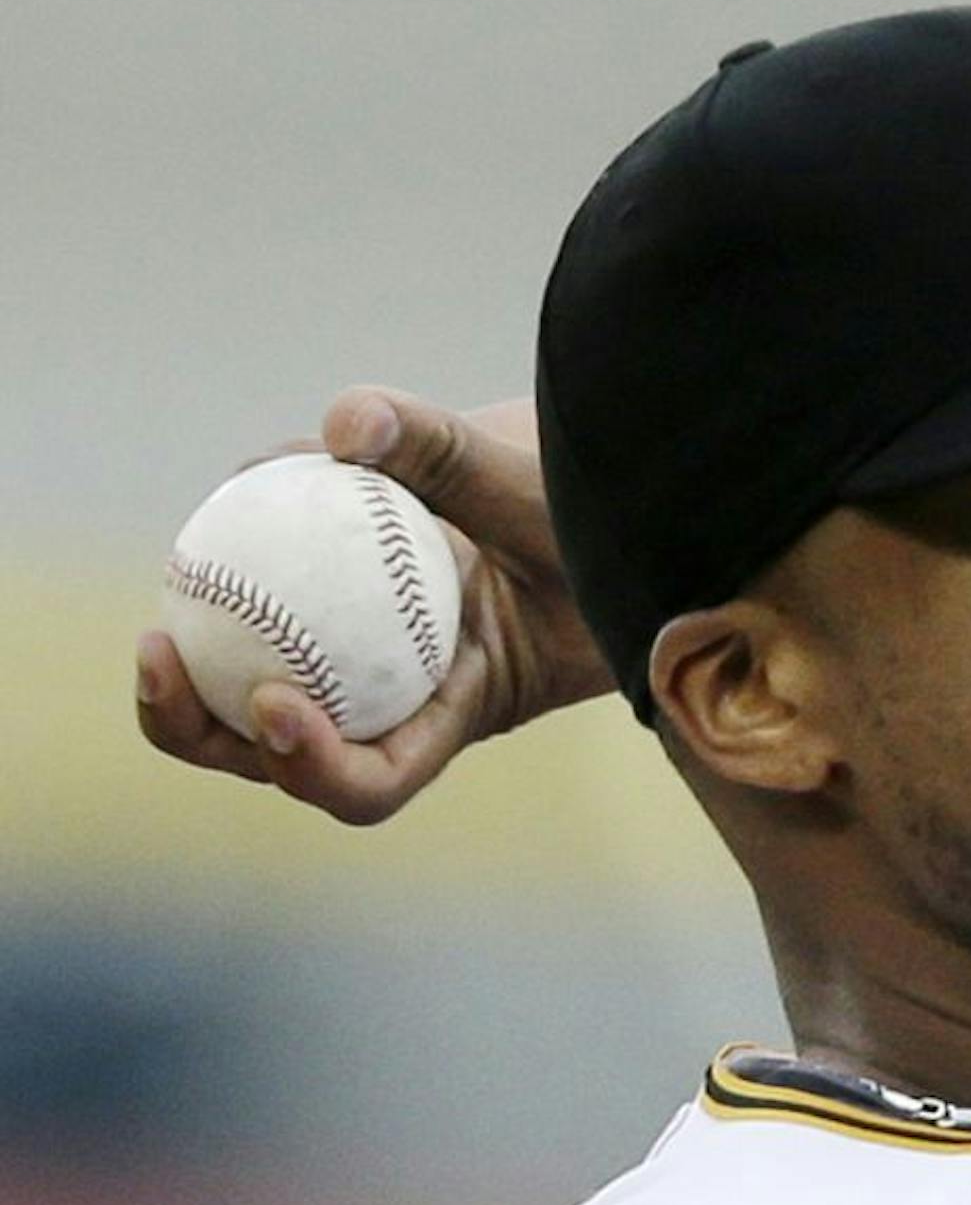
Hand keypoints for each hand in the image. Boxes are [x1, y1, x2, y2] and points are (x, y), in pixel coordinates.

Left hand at [136, 387, 614, 823]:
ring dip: (192, 668)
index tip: (275, 701)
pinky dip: (236, 578)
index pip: (374, 779)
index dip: (313, 765)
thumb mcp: (532, 492)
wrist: (576, 502)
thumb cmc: (577, 515)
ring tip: (164, 605)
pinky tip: (222, 511)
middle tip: (160, 656)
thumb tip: (343, 425)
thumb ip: (444, 453)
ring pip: (250, 693)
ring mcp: (354, 671)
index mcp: (453, 713)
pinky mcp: (326, 623)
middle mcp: (392, 707)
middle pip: (278, 756)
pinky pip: (264, 618)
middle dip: (200, 730)